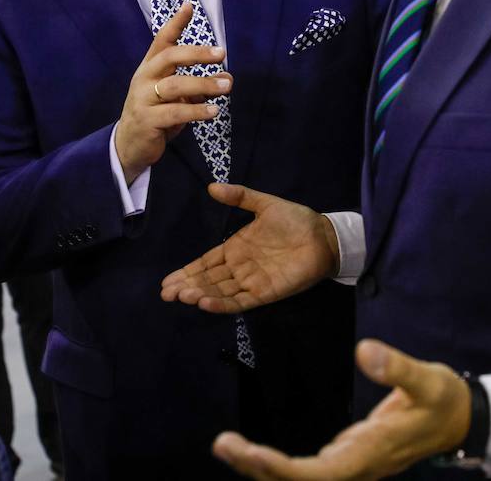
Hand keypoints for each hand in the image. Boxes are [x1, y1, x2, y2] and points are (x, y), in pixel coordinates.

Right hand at [114, 3, 231, 182]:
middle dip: (196, 53)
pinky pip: (175, 113)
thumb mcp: (176, 97)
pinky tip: (213, 111)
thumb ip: (198, 86)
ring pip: (174, 85)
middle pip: (169, 57)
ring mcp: (143, 98)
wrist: (129, 145)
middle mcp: (145, 78)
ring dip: (203, 83)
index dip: (175, 23)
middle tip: (222, 53)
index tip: (189, 6)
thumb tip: (228, 78)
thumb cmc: (156, 114)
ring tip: (226, 86)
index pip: (162, 40)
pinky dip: (196, 111)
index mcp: (150, 68)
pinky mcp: (147, 120)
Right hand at [161, 183, 337, 312]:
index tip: (166, 281)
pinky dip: (222, 304)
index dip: (186, 272)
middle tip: (166, 293)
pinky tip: (205, 303)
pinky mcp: (265, 293)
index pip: (205, 264)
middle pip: (207, 281)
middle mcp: (239, 268)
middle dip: (187, 287)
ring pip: (219, 292)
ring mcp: (251, 282)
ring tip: (182, 296)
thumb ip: (239, 196)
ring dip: (200, 295)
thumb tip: (211, 187)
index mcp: (235, 249)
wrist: (324, 236)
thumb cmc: (295, 220)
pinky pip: (239, 302)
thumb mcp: (264, 204)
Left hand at [212, 340, 470, 479]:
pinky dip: (278, 464)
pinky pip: (309, 470)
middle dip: (260, 468)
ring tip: (228, 447)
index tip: (252, 453)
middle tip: (223, 444)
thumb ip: (396, 366)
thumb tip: (364, 350)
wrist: (463, 420)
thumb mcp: (427, 378)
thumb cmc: (444, 399)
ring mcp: (353, 464)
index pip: (321, 472)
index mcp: (371, 452)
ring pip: (303, 478)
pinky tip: (255, 454)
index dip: (283, 469)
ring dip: (264, 467)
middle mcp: (358, 466)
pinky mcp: (350, 457)